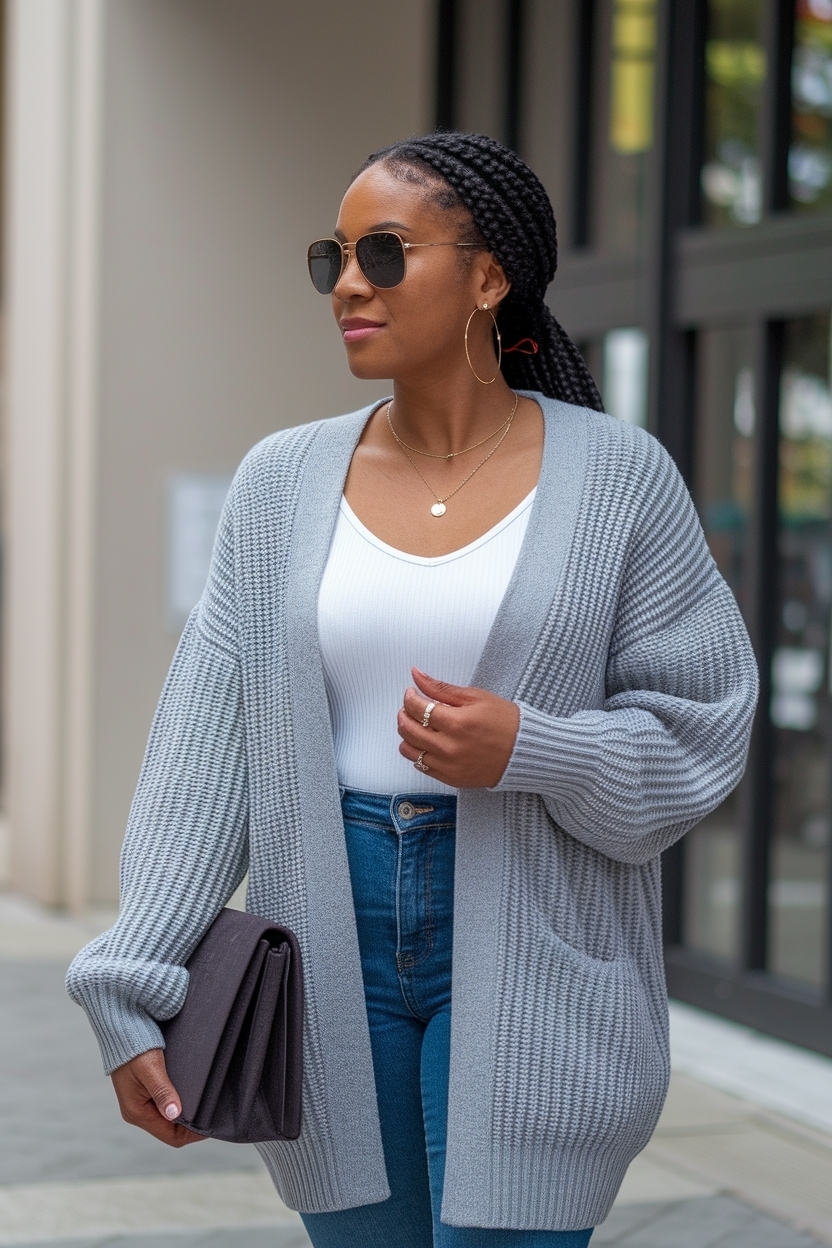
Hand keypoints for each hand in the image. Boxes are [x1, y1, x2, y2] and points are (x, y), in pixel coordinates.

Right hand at [110, 1048, 204, 1146]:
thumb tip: (174, 1113)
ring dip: (184, 1116)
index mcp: (136, 1112)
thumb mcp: (150, 1068)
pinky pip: (163, 1108)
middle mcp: (137, 1112)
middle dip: (190, 1126)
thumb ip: (162, 1091)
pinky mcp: (142, 1094)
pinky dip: (177, 1106)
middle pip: (169, 1131)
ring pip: (167, 1120)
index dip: (191, 1134)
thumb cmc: (134, 1048)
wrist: (120, 1032)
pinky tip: (189, 1097)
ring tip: (203, 1106)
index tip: (209, 1125)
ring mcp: (139, 1104)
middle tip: (210, 1115)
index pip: (170, 1136)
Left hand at [397, 668, 519, 787]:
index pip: (417, 708)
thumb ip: (441, 688)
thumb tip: (417, 675)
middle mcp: (449, 747)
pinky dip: (418, 753)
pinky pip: (421, 766)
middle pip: (408, 730)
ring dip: (407, 735)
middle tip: (410, 707)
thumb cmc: (505, 722)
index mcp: (457, 723)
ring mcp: (448, 766)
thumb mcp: (475, 697)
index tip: (412, 693)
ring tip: (417, 726)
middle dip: (404, 714)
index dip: (409, 697)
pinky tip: (427, 742)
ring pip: (409, 751)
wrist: (525, 752)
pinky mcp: (451, 778)